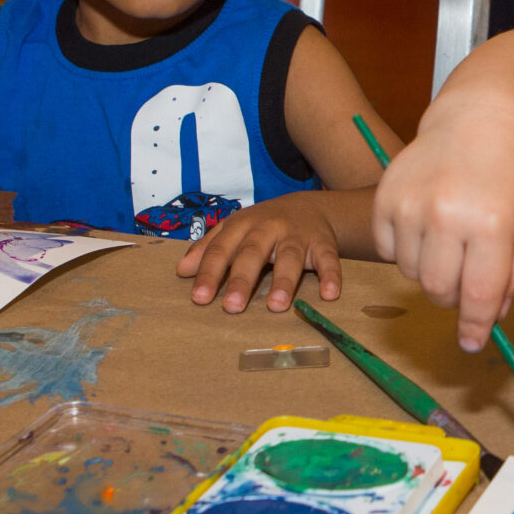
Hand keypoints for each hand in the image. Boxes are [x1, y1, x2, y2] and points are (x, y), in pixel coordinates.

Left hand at [176, 193, 342, 312]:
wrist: (309, 205)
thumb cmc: (263, 225)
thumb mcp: (234, 230)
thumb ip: (208, 248)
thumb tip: (182, 271)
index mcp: (242, 226)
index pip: (221, 250)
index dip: (209, 273)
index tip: (199, 299)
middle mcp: (268, 227)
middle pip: (253, 253)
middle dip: (242, 279)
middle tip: (232, 307)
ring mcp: (297, 235)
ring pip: (290, 257)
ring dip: (284, 281)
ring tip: (276, 306)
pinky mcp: (323, 243)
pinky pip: (328, 259)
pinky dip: (331, 276)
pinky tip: (330, 295)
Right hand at [372, 108, 513, 352]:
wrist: (478, 118)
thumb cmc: (510, 173)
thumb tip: (491, 315)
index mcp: (491, 223)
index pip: (479, 295)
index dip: (476, 327)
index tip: (472, 343)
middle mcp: (446, 214)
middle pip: (440, 291)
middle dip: (454, 299)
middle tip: (466, 281)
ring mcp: (410, 204)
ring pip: (411, 274)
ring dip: (430, 272)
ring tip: (449, 241)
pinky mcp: (385, 197)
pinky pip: (385, 250)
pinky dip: (404, 251)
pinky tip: (426, 227)